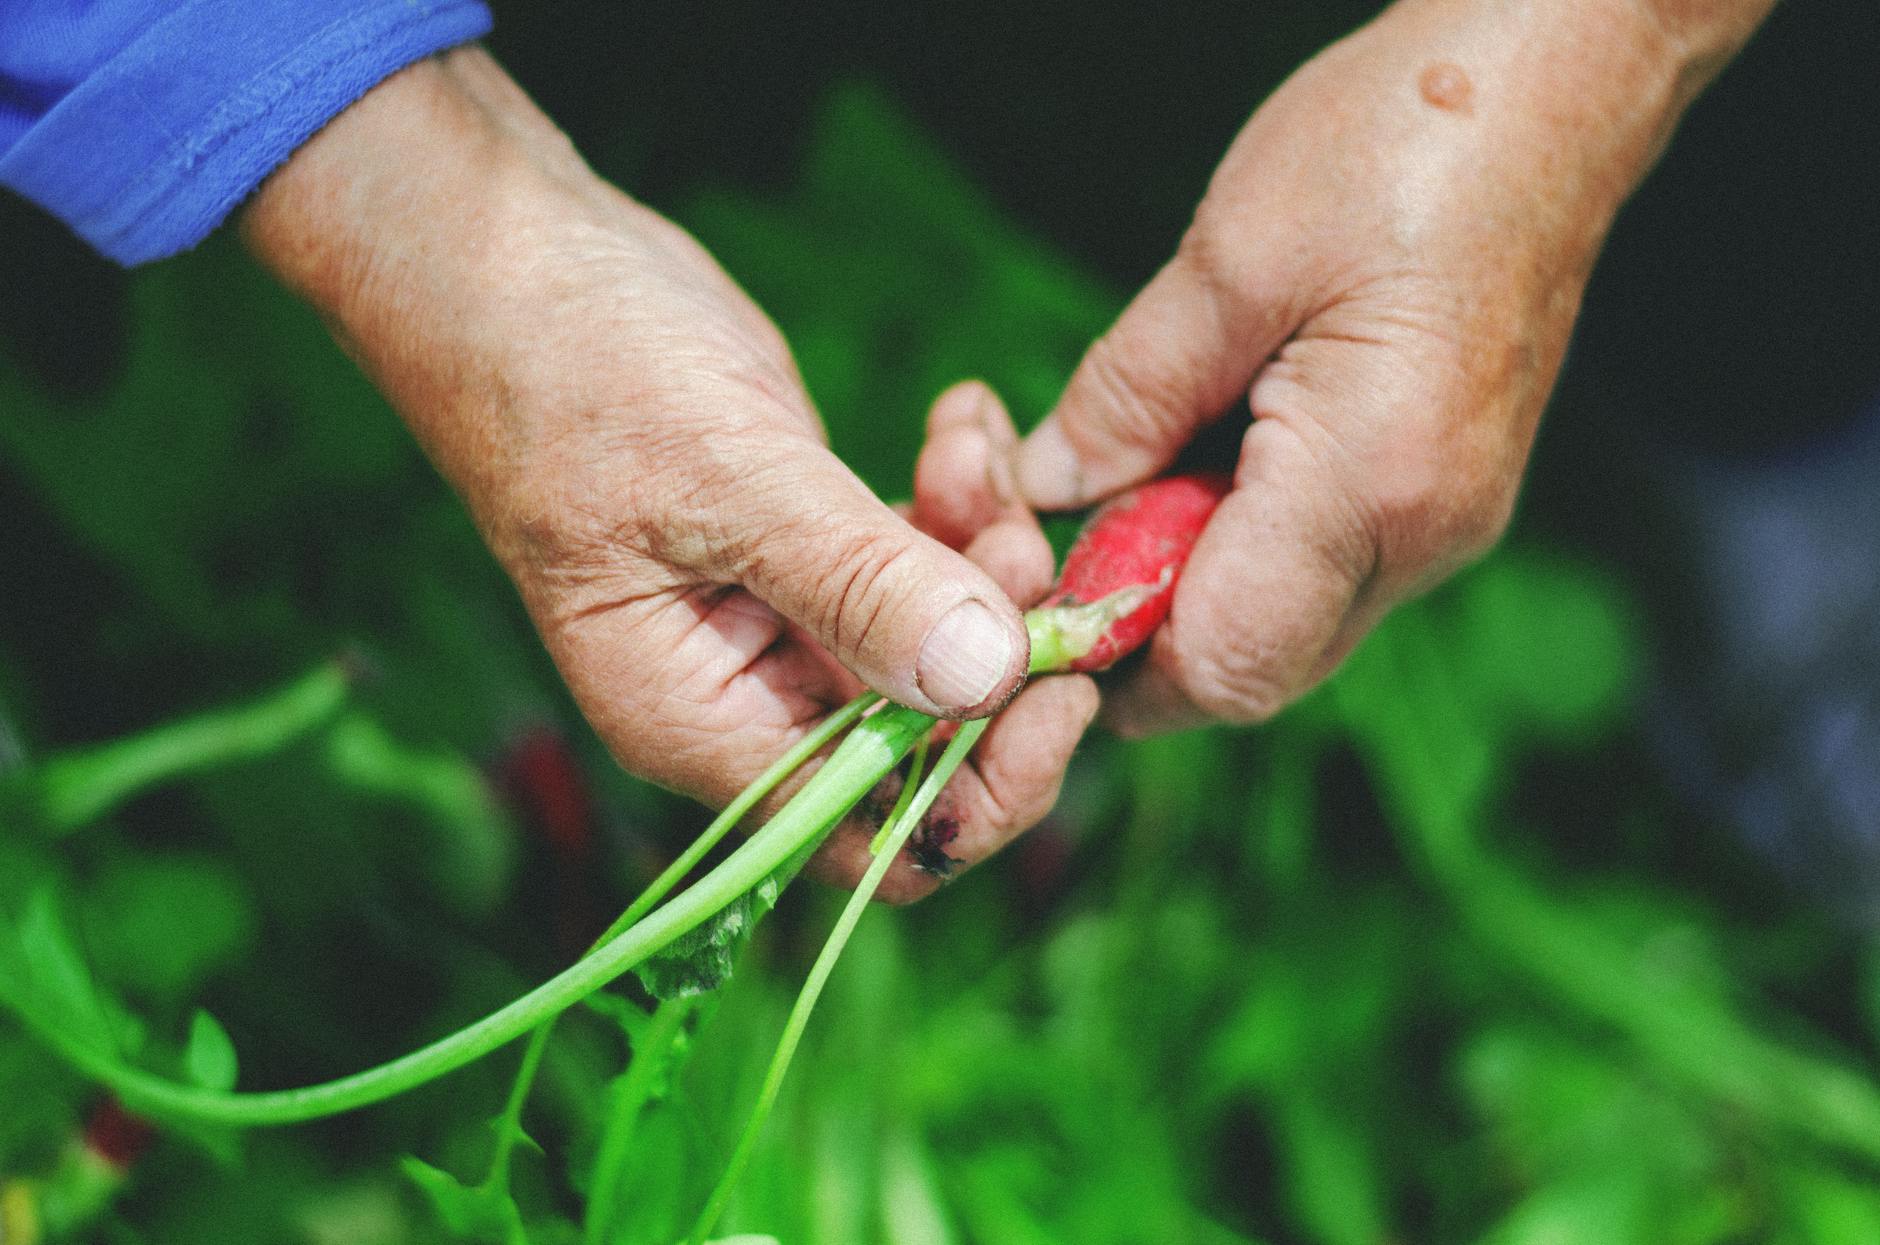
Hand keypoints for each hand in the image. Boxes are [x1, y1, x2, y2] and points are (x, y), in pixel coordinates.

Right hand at [242, 48, 1092, 898]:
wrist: (522, 266)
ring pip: (945, 643)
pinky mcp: (822, 551)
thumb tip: (985, 679)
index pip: (872, 834)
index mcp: (704, 724)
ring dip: (989, 554)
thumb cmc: (574, 375)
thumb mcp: (724, 480)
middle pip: (931, 743)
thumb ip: (854, 583)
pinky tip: (959, 422)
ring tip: (970, 450)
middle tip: (1025, 536)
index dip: (983, 787)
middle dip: (1001, 646)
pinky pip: (928, 562)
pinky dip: (964, 502)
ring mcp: (791, 623)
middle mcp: (752, 697)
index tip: (1060, 682)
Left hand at [1016, 0, 1765, 734]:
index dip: (1110, 661)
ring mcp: (1446, 522)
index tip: (1031, 584)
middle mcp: (1426, 536)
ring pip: (1279, 621)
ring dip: (1181, 569)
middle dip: (1134, 613)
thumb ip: (1127, 396)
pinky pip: (1318, 566)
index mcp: (1374, 484)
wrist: (1559, 80)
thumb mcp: (1229, 259)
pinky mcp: (1443, 492)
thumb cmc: (1407, 140)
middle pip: (1249, 664)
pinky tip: (1202, 440)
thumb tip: (1045, 488)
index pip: (1221, 666)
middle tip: (1065, 508)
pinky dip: (1236, 533)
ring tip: (1134, 453)